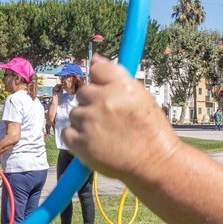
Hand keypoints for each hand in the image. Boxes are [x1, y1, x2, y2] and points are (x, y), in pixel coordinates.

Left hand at [64, 58, 179, 182]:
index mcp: (122, 86)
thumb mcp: (141, 97)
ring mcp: (91, 121)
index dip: (100, 81)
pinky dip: (77, 138)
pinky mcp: (81, 142)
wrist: (154, 163)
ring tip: (105, 134)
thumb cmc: (151, 130)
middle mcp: (104, 100)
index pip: (97, 70)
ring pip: (75, 113)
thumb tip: (94, 60)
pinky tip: (94, 142)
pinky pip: (67, 133)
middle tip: (108, 118)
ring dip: (85, 122)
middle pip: (83, 92)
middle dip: (92, 103)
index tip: (105, 91)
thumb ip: (116, 78)